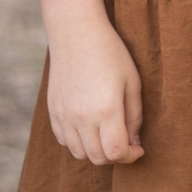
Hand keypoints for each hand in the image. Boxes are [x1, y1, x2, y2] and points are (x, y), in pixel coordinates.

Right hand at [46, 15, 145, 164]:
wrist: (76, 33)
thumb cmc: (110, 53)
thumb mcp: (132, 83)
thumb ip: (135, 117)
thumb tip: (134, 142)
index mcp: (106, 110)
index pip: (116, 153)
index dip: (130, 156)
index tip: (138, 148)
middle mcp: (82, 117)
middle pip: (97, 158)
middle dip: (115, 156)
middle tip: (125, 141)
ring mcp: (64, 116)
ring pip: (79, 153)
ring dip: (96, 151)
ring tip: (106, 134)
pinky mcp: (53, 111)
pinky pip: (65, 141)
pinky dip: (78, 142)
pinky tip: (89, 126)